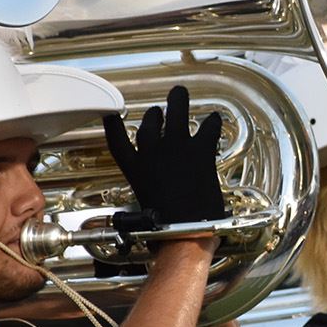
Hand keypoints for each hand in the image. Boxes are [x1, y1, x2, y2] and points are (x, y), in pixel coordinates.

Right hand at [102, 85, 225, 226]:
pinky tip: (215, 118)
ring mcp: (176, 148)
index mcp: (136, 170)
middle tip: (159, 107)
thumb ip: (152, 190)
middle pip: (149, 122)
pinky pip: (207, 128)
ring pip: (176, 113)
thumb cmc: (164, 229)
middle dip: (154, 113)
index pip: (118, 142)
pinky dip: (212, 122)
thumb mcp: (147, 206)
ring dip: (179, 101)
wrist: (183, 233)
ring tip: (179, 93)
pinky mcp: (200, 151)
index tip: (111, 116)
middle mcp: (152, 154)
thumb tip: (161, 194)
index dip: (113, 126)